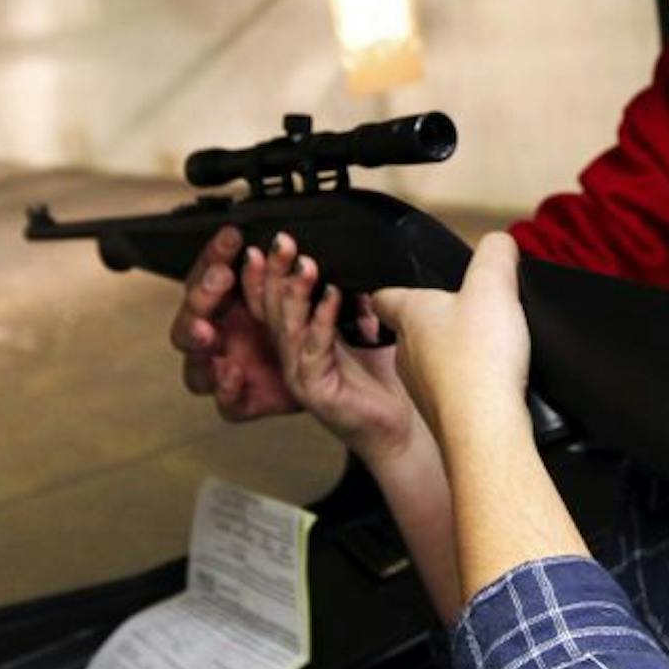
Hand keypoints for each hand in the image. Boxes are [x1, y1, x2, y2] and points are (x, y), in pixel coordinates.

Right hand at [170, 226, 302, 420]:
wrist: (336, 381)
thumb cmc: (311, 331)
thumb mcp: (306, 296)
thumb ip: (292, 273)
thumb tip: (288, 240)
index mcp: (231, 305)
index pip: (210, 274)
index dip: (216, 255)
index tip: (232, 237)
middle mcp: (221, 336)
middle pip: (192, 313)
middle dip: (202, 294)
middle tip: (221, 278)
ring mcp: (226, 371)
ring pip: (195, 358)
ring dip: (198, 341)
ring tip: (208, 331)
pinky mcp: (242, 402)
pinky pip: (225, 402)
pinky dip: (226, 388)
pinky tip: (233, 372)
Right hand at [251, 232, 424, 464]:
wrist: (401, 428)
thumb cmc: (383, 383)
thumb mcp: (366, 331)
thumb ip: (355, 302)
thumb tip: (358, 266)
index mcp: (299, 340)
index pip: (271, 300)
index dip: (267, 272)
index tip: (271, 241)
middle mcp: (292, 357)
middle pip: (271, 309)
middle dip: (275, 273)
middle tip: (282, 241)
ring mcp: (300, 375)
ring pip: (287, 327)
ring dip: (296, 293)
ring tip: (306, 264)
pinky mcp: (315, 391)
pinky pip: (314, 350)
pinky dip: (323, 321)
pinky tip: (332, 297)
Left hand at [370, 231, 531, 449]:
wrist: (486, 427)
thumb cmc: (480, 358)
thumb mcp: (494, 285)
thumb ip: (496, 254)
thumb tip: (500, 244)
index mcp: (410, 316)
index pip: (385, 296)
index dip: (395, 286)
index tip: (407, 285)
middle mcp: (407, 353)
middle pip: (413, 330)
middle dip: (437, 322)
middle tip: (467, 314)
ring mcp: (422, 388)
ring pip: (431, 364)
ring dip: (453, 356)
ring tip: (486, 350)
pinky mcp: (443, 416)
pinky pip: (452, 395)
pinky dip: (468, 387)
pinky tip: (493, 384)